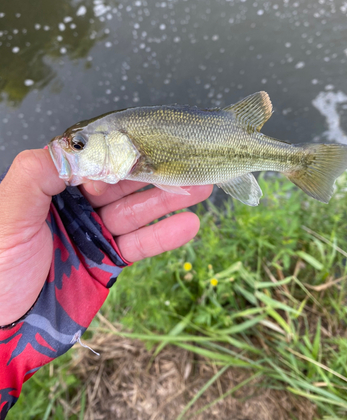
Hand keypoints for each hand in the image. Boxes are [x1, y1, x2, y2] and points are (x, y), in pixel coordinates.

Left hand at [0, 149, 211, 325]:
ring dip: (168, 199)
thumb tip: (73, 146)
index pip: (93, 162)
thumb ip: (37, 174)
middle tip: (187, 162)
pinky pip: (140, 244)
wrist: (7, 328)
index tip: (145, 150)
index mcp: (52, 188)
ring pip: (136, 210)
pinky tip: (188, 224)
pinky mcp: (109, 259)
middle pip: (122, 184)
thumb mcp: (8, 215)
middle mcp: (77, 205)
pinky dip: (164, 235)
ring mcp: (95, 232)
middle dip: (154, 173)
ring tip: (200, 187)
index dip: (119, 155)